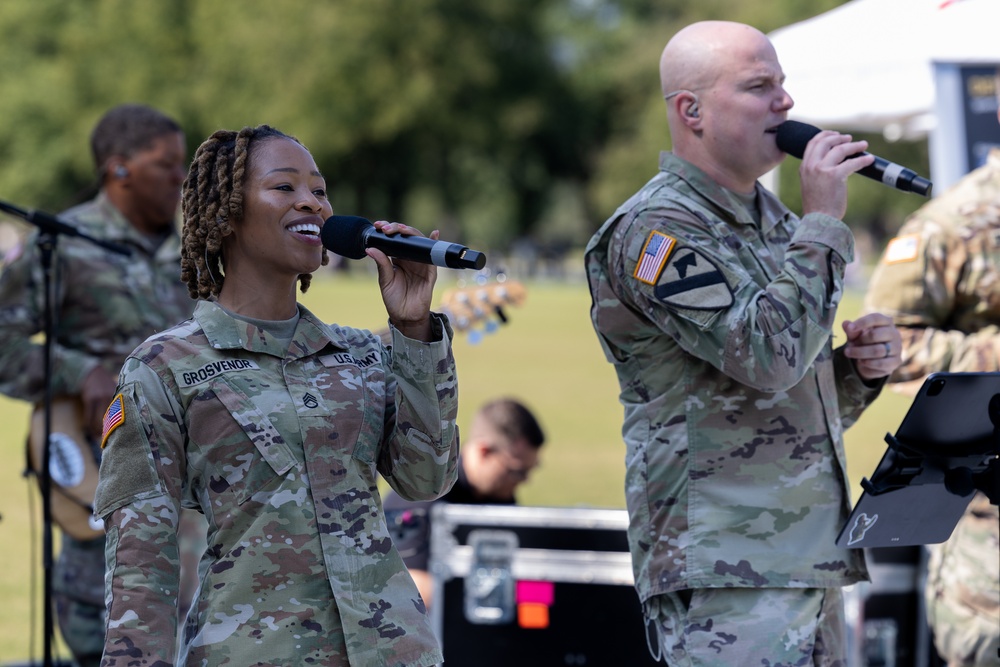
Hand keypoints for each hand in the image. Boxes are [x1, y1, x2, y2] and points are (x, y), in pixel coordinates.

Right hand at [81, 365, 118, 438]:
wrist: (94, 373)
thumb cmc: (109, 386)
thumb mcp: (118, 393)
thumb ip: (122, 404)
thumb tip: (128, 423)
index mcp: (122, 396)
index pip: (124, 416)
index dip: (123, 428)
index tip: (123, 438)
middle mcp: (113, 397)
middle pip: (113, 419)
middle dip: (111, 431)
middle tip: (110, 441)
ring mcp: (101, 398)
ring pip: (100, 420)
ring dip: (98, 430)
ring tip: (99, 437)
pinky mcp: (90, 399)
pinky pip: (89, 416)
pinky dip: (89, 425)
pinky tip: (91, 431)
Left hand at [368, 220, 437, 340]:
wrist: (405, 316)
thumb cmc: (394, 299)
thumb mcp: (385, 280)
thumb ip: (381, 264)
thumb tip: (370, 248)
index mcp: (397, 258)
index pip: (393, 239)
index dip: (387, 229)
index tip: (377, 226)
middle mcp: (410, 258)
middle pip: (406, 236)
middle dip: (396, 228)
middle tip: (386, 228)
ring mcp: (421, 263)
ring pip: (418, 242)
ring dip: (411, 232)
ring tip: (402, 229)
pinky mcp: (430, 271)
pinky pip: (434, 255)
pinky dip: (434, 243)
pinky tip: (433, 234)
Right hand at [799, 130, 874, 219]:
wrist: (819, 220)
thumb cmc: (818, 207)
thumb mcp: (810, 185)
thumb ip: (816, 173)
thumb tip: (835, 164)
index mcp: (804, 168)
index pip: (812, 143)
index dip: (824, 136)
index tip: (835, 135)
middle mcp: (811, 166)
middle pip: (825, 142)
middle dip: (839, 138)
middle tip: (850, 139)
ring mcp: (822, 169)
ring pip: (840, 149)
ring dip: (854, 146)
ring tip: (863, 146)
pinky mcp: (834, 175)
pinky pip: (852, 162)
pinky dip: (863, 160)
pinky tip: (869, 160)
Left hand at [841, 313, 901, 381]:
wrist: (871, 359)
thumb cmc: (864, 341)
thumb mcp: (855, 335)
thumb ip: (851, 330)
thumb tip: (845, 324)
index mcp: (886, 322)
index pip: (876, 318)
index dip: (862, 322)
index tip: (850, 328)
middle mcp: (894, 333)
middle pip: (875, 335)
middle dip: (859, 341)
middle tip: (850, 345)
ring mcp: (897, 347)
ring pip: (877, 351)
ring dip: (860, 353)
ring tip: (850, 353)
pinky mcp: (896, 361)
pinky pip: (881, 363)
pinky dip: (868, 363)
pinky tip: (861, 361)